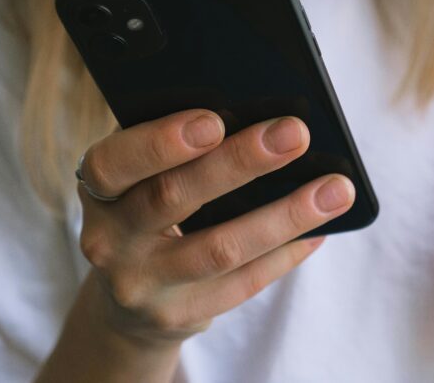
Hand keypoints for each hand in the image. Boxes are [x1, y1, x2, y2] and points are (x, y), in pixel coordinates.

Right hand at [76, 109, 355, 346]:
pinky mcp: (179, 316)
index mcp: (97, 188)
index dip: (160, 142)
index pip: (114, 163)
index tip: (215, 120)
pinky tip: (319, 230)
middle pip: (173, 198)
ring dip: (284, 215)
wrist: (128, 295)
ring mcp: (142, 285)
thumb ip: (176, 148)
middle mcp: (109, 239)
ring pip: (219, 248)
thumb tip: (257, 117)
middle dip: (239, 163)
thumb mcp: (141, 176)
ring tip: (335, 188)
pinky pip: (242, 284)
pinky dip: (284, 254)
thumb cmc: (148, 207)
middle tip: (295, 133)